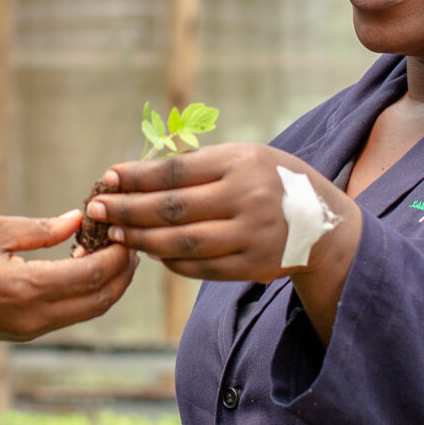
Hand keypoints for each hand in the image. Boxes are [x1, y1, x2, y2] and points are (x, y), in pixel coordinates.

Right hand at [0, 211, 136, 356]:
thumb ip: (39, 228)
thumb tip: (78, 220)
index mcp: (27, 289)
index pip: (94, 274)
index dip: (117, 252)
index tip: (124, 227)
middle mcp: (35, 317)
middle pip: (102, 300)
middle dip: (123, 271)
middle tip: (129, 239)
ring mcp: (31, 330)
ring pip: (89, 311)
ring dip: (107, 284)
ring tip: (111, 251)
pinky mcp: (24, 333)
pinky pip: (70, 315)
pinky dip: (86, 293)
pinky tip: (81, 266)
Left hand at [86, 145, 362, 342]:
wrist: (327, 225)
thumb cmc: (274, 182)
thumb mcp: (248, 157)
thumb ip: (201, 165)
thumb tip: (137, 174)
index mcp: (242, 162)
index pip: (176, 171)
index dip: (136, 176)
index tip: (107, 177)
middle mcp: (247, 197)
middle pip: (172, 208)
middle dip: (128, 209)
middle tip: (96, 209)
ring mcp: (251, 235)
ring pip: (181, 243)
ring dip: (142, 240)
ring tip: (116, 234)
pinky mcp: (252, 266)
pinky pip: (199, 267)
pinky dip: (170, 261)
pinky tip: (150, 253)